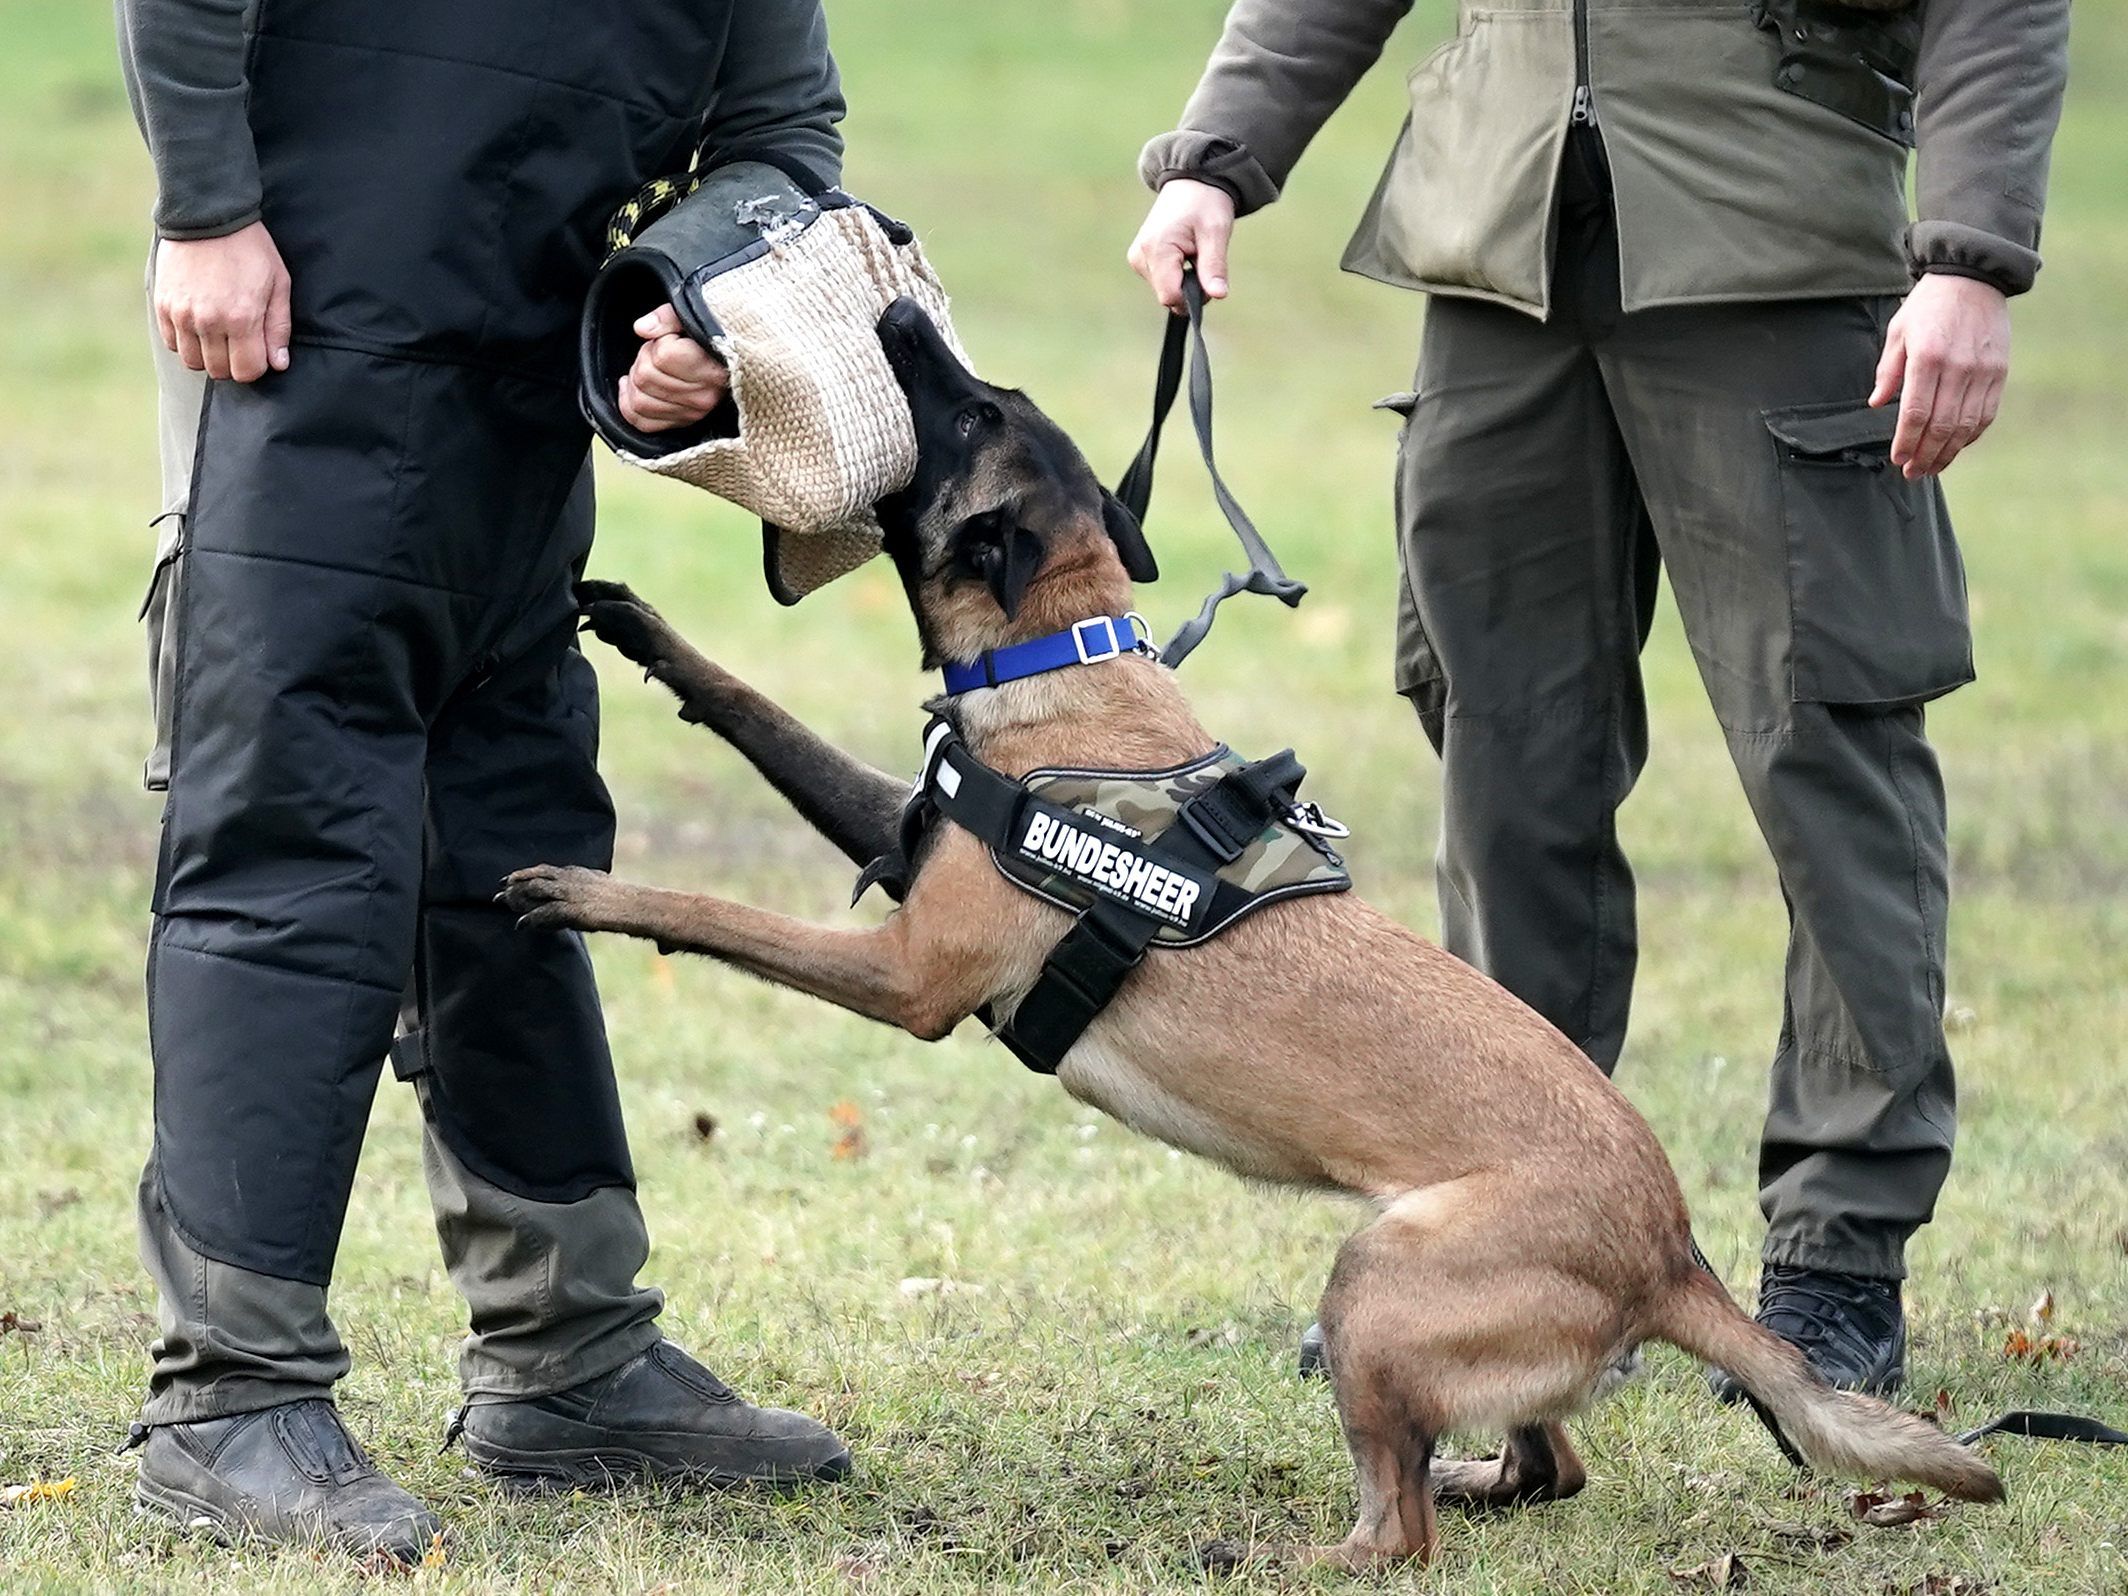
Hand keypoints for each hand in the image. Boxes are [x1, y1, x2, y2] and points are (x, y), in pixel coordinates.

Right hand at [153, 222, 291, 381]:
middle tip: (240, 342)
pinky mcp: (163, 304)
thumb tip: (278, 364)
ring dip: (208, 356)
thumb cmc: (250, 249)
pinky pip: (172, 343)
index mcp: (241, 318)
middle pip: (218, 371)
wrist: (207, 214)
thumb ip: (278, 327)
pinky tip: (199, 326)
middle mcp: (208, 321)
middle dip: (233, 363)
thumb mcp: (278, 283)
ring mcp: (181, 314)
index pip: (246, 371)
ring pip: (193, 362)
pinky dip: (186, 342)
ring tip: (219, 335)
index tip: (259, 350)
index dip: (256, 366)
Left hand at [619, 303, 728, 431]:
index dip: (659, 341)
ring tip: (650, 367)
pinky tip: (632, 386)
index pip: (663, 357)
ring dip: (636, 380)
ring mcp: (692, 414)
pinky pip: (641, 421)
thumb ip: (667, 317)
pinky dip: (628, 403)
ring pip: (639, 401)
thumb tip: (641, 328)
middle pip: (645, 378)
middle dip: (643, 358)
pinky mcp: (681, 423)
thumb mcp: (694, 314)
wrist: (730, 359)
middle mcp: (704, 397)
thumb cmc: (711, 336)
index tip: (672, 338)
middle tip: (657, 351)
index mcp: (712, 369)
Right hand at [1126, 178, 1235, 311]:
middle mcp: (1140, 256)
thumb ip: (1214, 267)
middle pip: (1167, 296)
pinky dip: (1176, 274)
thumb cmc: (1206, 203)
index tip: (1207, 277)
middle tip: (1202, 259)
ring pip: (1164, 290)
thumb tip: (1218, 295)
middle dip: (1189, 288)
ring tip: (1192, 251)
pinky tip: (1182, 253)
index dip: (1194, 297)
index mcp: (1156, 249)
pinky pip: (1161, 280)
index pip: (1171, 297)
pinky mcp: (1139, 258)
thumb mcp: (1216, 233)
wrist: (1191, 181)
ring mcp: (1137, 258)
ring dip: (1183, 280)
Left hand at [1869, 273, 2011, 478]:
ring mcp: (1983, 371)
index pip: (1915, 413)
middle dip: (1925, 455)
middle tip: (1912, 472)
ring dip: (1948, 452)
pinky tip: (1955, 447)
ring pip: (1966, 425)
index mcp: (1927, 358)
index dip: (1906, 442)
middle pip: (1941, 425)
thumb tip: (1877, 405)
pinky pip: (1986, 414)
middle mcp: (1957, 367)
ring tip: (1931, 467)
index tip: (1897, 459)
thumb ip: (1888, 371)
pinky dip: (1970, 436)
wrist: (1973, 278)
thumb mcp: (1898, 332)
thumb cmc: (1928, 306)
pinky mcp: (1999, 372)